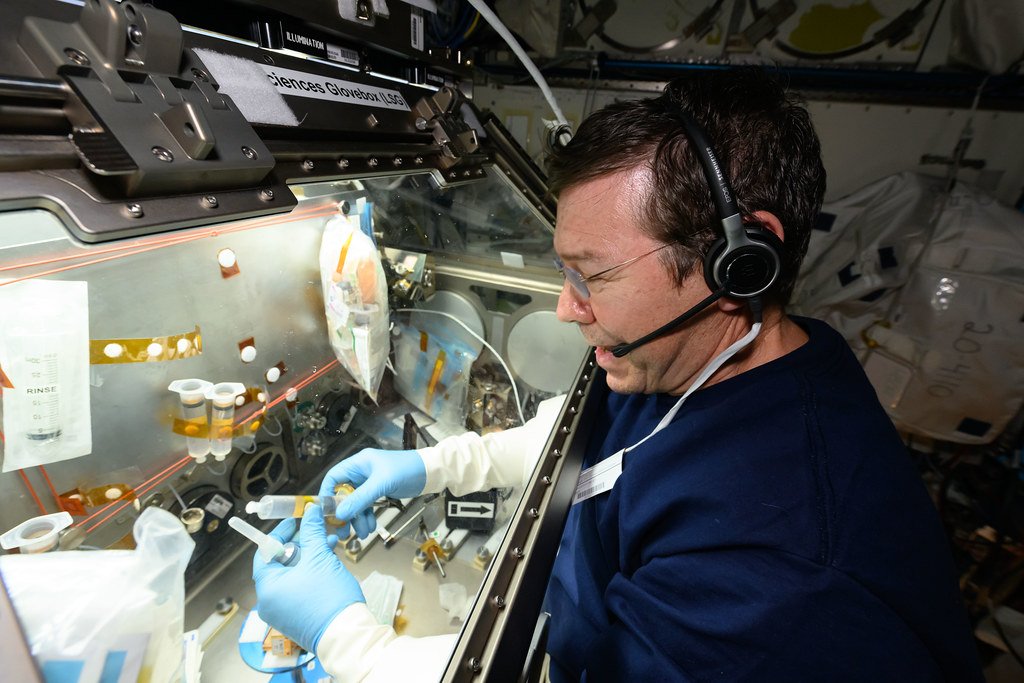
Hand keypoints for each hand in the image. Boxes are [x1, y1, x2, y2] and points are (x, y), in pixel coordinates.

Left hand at [252, 504, 363, 652]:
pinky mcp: (295, 618)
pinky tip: (327, 563)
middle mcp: (269, 603)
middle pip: (278, 564)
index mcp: (267, 588)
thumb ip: (312, 532)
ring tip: (328, 545)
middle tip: (314, 532)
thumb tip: (311, 512)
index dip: (280, 533)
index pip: (265, 552)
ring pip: (290, 576)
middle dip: (299, 545)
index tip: (295, 521)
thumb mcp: (320, 558)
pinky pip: (297, 589)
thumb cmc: (330, 599)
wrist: (347, 635)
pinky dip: (309, 575)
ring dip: (308, 558)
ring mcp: (281, 613)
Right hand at [319, 448, 425, 538]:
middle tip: (343, 530)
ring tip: (363, 533)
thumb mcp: (382, 484)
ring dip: (358, 518)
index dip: (327, 494)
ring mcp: (370, 482)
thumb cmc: (407, 470)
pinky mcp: (379, 491)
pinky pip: (367, 505)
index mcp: (358, 463)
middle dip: (345, 513)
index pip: (334, 477)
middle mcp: (362, 472)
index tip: (327, 512)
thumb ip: (360, 499)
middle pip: (344, 494)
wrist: (430, 473)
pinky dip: (367, 516)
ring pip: (356, 502)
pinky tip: (370, 527)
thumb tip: (340, 514)